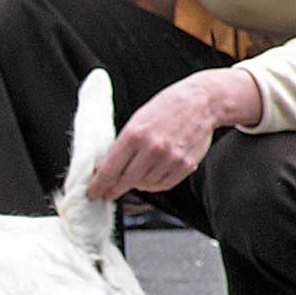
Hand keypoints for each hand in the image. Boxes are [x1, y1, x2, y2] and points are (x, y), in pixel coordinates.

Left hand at [86, 69, 262, 200]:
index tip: (93, 192)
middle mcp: (152, 148)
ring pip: (143, 185)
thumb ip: (121, 144)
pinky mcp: (185, 165)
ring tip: (135, 174)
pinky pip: (162, 185)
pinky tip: (150, 175)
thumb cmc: (166, 108)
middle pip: (125, 181)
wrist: (202, 102)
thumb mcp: (136, 120)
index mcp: (134, 134)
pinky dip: (153, 184)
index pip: (109, 169)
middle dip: (113, 190)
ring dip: (135, 184)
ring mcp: (170, 158)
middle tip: (107, 192)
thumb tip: (104, 167)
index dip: (98, 185)